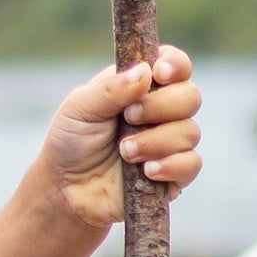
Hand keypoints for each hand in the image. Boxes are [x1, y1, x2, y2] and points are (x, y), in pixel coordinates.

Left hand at [42, 44, 202, 229]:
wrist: (65, 191)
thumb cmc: (71, 143)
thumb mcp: (80, 108)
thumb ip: (111, 88)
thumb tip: (145, 71)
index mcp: (142, 87)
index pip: (176, 66)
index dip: (175, 65)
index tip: (159, 73)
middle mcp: (162, 112)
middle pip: (190, 97)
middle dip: (161, 106)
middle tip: (129, 117)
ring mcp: (168, 145)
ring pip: (190, 132)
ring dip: (156, 141)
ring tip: (125, 152)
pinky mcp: (171, 176)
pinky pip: (191, 165)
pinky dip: (170, 166)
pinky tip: (147, 171)